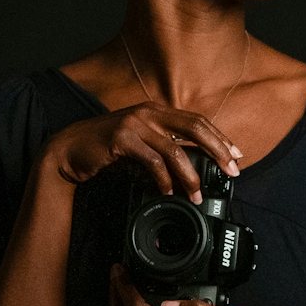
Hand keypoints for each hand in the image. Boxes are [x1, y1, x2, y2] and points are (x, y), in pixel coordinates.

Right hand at [44, 104, 241, 201]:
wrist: (70, 149)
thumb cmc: (106, 148)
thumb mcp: (140, 142)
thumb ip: (163, 145)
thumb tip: (192, 163)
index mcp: (156, 111)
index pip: (197, 121)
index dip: (219, 138)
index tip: (236, 156)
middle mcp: (148, 112)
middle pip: (194, 128)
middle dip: (217, 150)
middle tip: (231, 172)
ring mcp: (135, 124)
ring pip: (175, 150)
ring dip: (190, 176)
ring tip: (195, 194)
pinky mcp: (121, 139)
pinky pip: (152, 161)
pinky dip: (163, 179)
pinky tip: (166, 191)